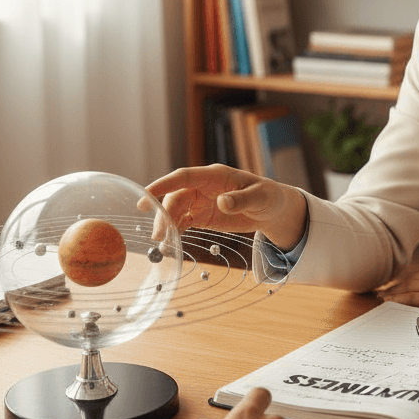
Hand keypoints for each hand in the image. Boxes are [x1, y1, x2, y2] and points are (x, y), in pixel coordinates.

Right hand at [145, 165, 307, 250]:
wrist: (272, 210)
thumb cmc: (268, 196)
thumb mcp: (260, 198)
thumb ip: (241, 200)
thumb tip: (221, 202)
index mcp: (216, 175)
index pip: (184, 177)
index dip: (164, 184)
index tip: (146, 194)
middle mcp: (203, 186)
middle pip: (176, 196)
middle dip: (164, 214)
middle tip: (158, 235)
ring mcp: (201, 201)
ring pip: (176, 210)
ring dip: (166, 224)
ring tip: (161, 243)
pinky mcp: (202, 215)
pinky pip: (183, 221)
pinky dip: (174, 230)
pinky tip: (169, 242)